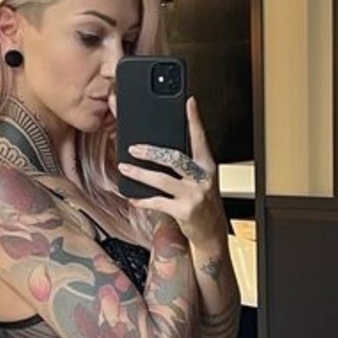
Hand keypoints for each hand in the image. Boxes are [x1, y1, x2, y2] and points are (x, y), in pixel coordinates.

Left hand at [118, 97, 221, 245]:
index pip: (201, 139)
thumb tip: (160, 150)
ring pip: (162, 180)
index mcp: (208, 166)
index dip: (195, 120)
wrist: (213, 234)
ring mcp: (194, 195)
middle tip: (133, 147)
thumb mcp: (202, 181)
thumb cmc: (204, 205)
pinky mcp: (184, 212)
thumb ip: (187, 165)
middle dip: (151, 152)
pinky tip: (132, 197)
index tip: (189, 102)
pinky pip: (158, 202)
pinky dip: (143, 199)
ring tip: (125, 168)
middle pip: (175, 158)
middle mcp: (203, 178)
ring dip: (140, 174)